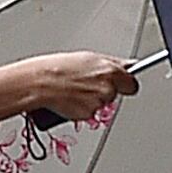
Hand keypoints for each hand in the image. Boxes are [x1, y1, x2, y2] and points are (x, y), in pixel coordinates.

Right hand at [16, 52, 136, 120]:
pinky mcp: (88, 113)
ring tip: (73, 89)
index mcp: (110, 70)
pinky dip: (81, 107)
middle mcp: (108, 87)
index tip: (122, 84)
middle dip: (105, 91)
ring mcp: (99, 101)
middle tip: (87, 85)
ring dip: (90, 99)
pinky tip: (69, 98)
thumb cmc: (58, 68)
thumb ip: (109, 64)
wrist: (39, 83)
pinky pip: (89, 112)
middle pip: (115, 94)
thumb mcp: (86, 58)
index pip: (132, 83)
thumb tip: (126, 66)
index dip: (125, 84)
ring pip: (100, 103)